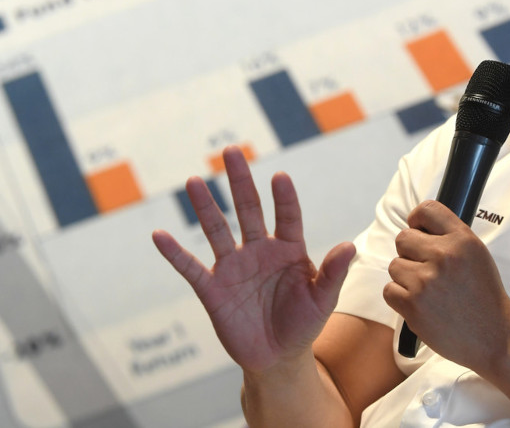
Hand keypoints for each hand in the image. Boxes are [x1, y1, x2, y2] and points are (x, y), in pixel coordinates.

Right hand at [152, 146, 354, 373]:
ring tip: (195, 181)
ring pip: (217, 230)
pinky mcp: (213, 289)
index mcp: (289, 249)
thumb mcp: (322, 300)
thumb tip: (350, 246)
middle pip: (248, 209)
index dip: (283, 198)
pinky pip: (190, 268)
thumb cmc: (304, 323)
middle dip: (240, 181)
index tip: (280, 177)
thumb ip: (333, 273)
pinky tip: (159, 234)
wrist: (277, 358)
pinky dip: (175, 253)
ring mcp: (234, 267)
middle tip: (232, 151)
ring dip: (205, 207)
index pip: (287, 216)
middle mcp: (259, 250)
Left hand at [383, 201, 509, 372]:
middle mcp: (443, 256)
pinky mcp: (413, 305)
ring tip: (428, 291)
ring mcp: (426, 281)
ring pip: (395, 266)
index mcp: (462, 240)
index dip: (417, 220)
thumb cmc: (485, 297)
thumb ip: (450, 238)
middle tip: (426, 269)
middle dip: (410, 252)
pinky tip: (421, 304)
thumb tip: (420, 227)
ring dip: (406, 277)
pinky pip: (389, 290)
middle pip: (403, 238)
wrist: (494, 337)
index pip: (427, 210)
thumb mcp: (477, 255)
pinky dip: (400, 298)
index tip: (418, 229)